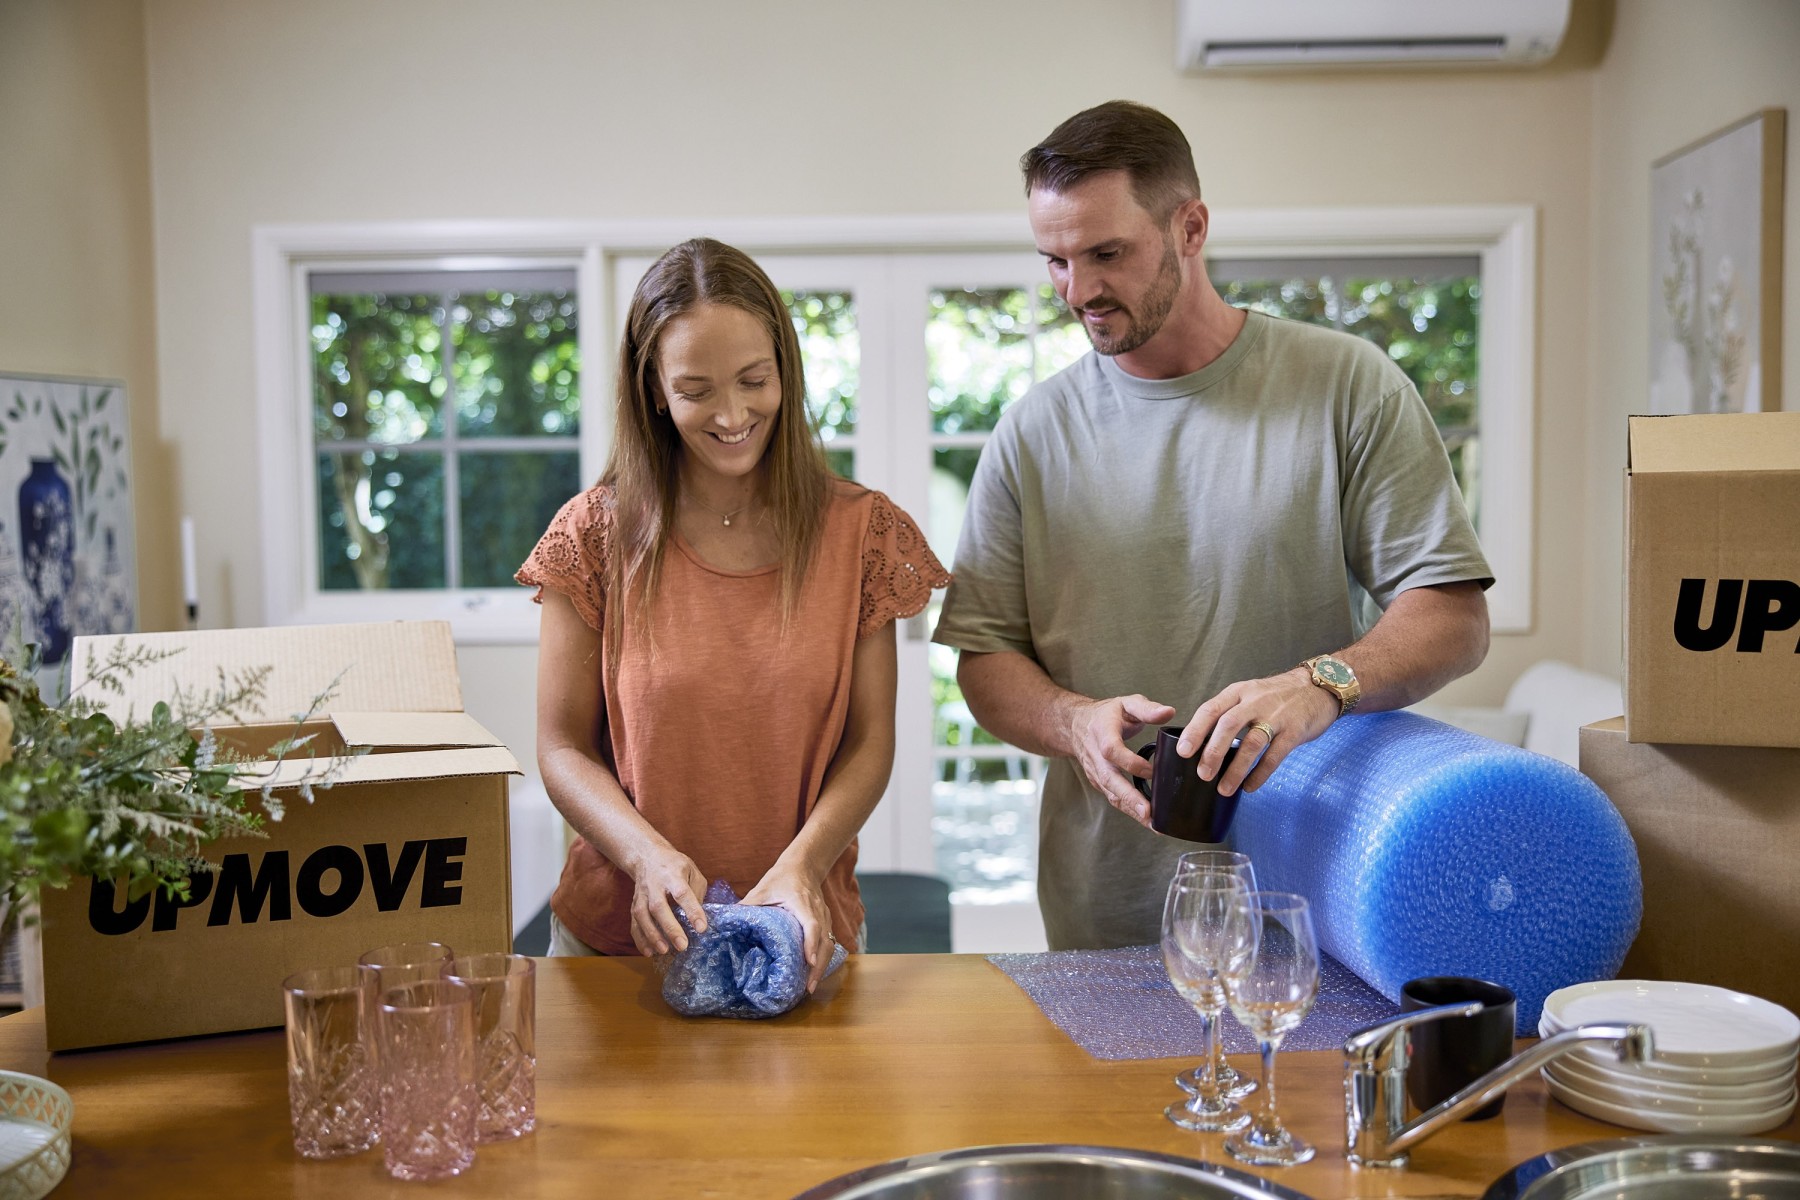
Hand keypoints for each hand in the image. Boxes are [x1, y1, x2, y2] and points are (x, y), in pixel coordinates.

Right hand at [626, 843, 708, 956]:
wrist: (647, 856)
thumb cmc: (675, 866)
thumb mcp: (692, 871)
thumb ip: (697, 892)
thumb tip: (698, 917)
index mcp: (673, 875)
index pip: (683, 893)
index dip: (692, 911)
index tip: (701, 928)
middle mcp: (654, 885)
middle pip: (659, 907)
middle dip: (670, 928)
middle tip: (682, 946)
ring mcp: (641, 895)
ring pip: (642, 916)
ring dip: (652, 936)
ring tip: (665, 951)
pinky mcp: (634, 904)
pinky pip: (634, 923)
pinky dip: (640, 939)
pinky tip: (649, 952)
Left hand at [742, 862, 833, 993]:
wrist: (804, 865)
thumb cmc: (782, 877)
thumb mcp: (762, 889)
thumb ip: (747, 905)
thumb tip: (727, 923)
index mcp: (803, 903)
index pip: (812, 924)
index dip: (811, 943)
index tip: (809, 961)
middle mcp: (818, 912)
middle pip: (826, 942)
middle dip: (819, 966)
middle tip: (809, 987)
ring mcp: (826, 918)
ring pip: (830, 945)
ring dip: (822, 967)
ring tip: (810, 986)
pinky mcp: (827, 922)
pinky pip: (829, 943)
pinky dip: (823, 959)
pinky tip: (813, 974)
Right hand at [1067, 694, 1177, 828]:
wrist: (1076, 725)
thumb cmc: (1106, 714)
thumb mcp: (1126, 703)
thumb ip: (1147, 708)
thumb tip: (1169, 712)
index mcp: (1102, 732)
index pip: (1112, 750)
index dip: (1130, 762)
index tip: (1152, 770)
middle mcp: (1096, 756)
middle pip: (1109, 779)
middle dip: (1128, 797)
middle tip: (1147, 812)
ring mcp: (1096, 771)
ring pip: (1112, 793)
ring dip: (1131, 810)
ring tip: (1152, 823)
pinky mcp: (1100, 782)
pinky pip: (1114, 798)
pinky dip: (1129, 810)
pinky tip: (1147, 819)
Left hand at [1179, 669, 1338, 796]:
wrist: (1319, 686)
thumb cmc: (1278, 695)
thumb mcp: (1250, 694)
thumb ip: (1230, 713)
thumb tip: (1203, 744)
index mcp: (1239, 692)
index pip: (1211, 709)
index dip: (1195, 731)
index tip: (1183, 751)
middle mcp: (1255, 701)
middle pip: (1228, 725)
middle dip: (1213, 752)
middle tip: (1203, 774)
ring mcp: (1276, 716)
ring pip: (1251, 743)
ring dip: (1236, 769)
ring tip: (1224, 789)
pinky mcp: (1294, 731)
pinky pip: (1274, 756)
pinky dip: (1260, 774)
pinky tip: (1249, 787)